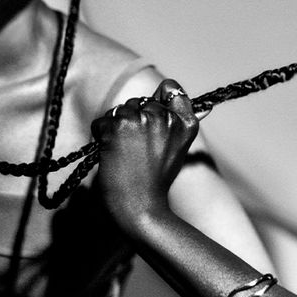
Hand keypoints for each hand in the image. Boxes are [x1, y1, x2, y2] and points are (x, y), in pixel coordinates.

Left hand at [91, 79, 198, 233]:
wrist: (141, 208)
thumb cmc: (156, 182)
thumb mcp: (177, 149)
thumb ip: (180, 122)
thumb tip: (195, 101)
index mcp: (185, 123)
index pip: (172, 89)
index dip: (159, 98)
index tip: (152, 115)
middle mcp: (166, 117)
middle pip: (139, 101)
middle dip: (133, 120)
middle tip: (137, 150)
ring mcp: (142, 119)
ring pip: (120, 110)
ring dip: (116, 128)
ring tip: (125, 154)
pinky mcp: (119, 125)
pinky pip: (103, 120)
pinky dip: (101, 136)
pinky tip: (112, 154)